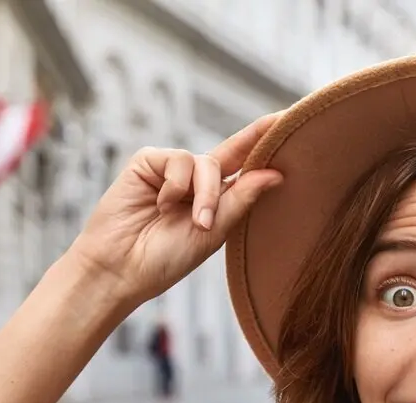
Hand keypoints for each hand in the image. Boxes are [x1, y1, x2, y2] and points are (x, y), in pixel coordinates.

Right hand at [65, 111, 284, 314]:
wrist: (121, 268)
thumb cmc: (165, 258)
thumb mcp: (213, 232)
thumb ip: (240, 200)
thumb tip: (275, 173)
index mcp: (216, 201)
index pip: (246, 168)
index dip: (267, 146)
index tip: (294, 122)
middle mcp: (197, 182)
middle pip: (233, 153)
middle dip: (254, 141)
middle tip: (279, 121)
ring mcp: (172, 170)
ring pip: (207, 163)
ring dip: (204, 194)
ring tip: (194, 222)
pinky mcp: (149, 162)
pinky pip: (178, 161)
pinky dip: (175, 186)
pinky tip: (160, 206)